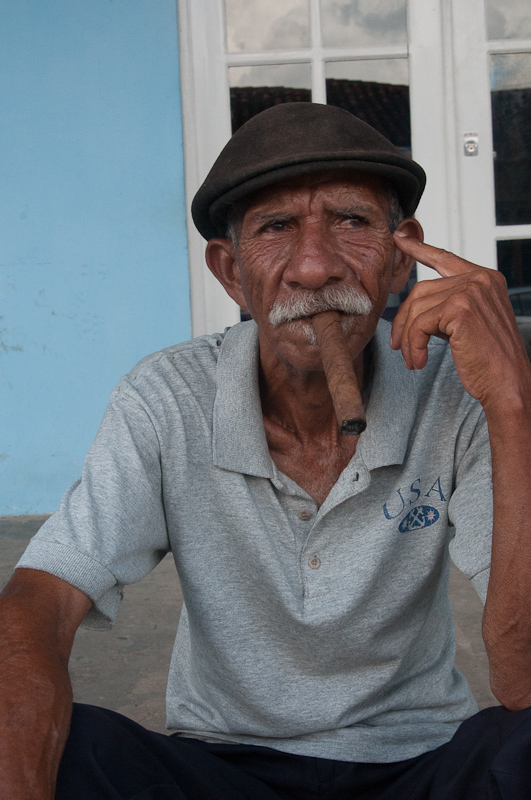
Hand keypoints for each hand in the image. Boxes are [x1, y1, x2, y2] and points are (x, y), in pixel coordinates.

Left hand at [389, 233, 529, 409]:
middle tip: (397, 346)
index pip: (445, 258)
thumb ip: (447, 307)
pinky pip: (419, 324)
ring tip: (412, 359)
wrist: (507, 382)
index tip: (400, 239)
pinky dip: (413, 345)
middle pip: (421, 291)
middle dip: (403, 321)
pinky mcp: (460, 308)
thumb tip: (415, 309)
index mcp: (485, 279)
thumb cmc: (489, 361)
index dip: (419, 249)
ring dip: (407, 339)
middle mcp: (480, 279)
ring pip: (417, 309)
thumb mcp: (467, 325)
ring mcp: (471, 290)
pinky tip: (418, 361)